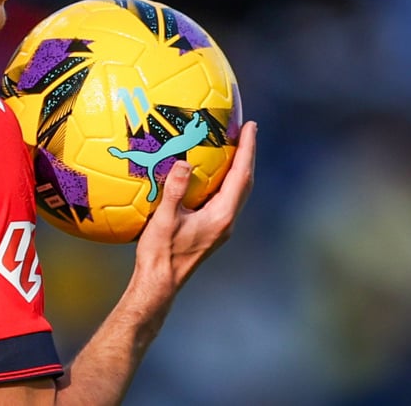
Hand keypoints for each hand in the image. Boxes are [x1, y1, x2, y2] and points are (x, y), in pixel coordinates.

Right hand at [134, 121, 257, 294]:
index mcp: (221, 216)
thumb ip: (175, 191)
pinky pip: (225, 199)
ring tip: (233, 146)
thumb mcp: (165, 219)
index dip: (247, 149)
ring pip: (237, 192)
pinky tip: (211, 174)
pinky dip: (225, 180)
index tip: (250, 126)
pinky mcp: (212, 231)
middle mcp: (226, 221)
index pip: (240, 176)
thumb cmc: (161, 253)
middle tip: (246, 130)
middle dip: (247, 155)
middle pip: (245, 182)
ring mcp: (220, 227)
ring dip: (238, 168)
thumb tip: (184, 164)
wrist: (160, 284)